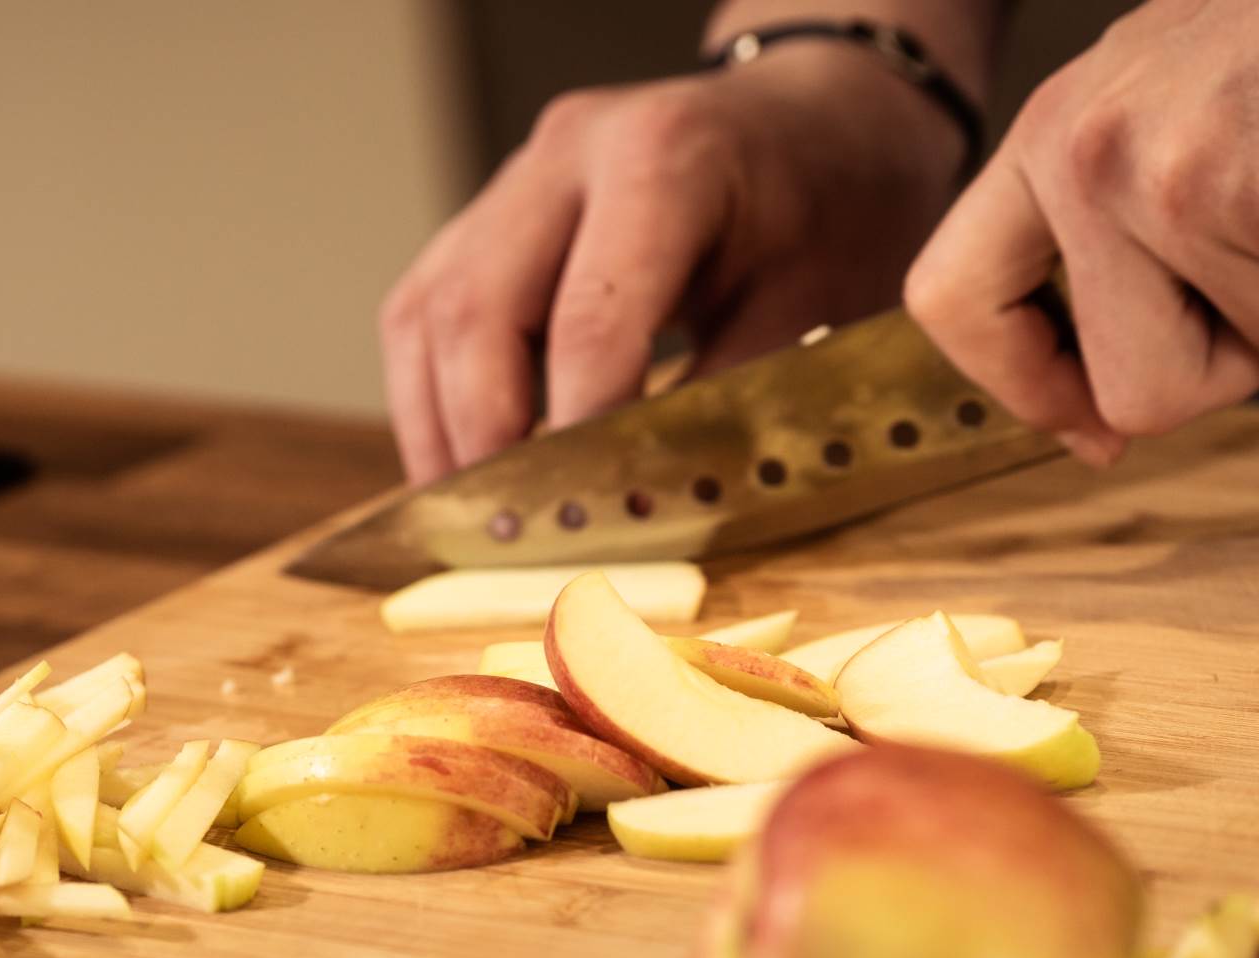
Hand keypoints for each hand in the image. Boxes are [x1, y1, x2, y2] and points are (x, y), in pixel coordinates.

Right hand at [380, 43, 970, 482]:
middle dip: (482, 439)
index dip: (574, 436)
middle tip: (506, 535)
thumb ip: (726, 403)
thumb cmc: (831, 208)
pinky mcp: (491, 213)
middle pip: (474, 309)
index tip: (578, 521)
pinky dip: (433, 394)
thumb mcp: (813, 305)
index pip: (586, 322)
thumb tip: (643, 508)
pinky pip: (427, 308)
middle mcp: (568, 152)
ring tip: (470, 516)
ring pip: (427, 310)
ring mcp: (518, 177)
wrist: (820, 120)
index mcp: (662, 159)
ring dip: (438, 424)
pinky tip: (466, 463)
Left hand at [905, 0, 1258, 465]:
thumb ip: (1115, 243)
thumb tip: (1102, 417)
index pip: (955, 300)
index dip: (1025, 389)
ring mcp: (1183, 181)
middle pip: (1142, 392)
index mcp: (1050, 139)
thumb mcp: (1169, 112)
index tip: (1092, 428)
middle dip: (1247, 362)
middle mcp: (1092, 160)